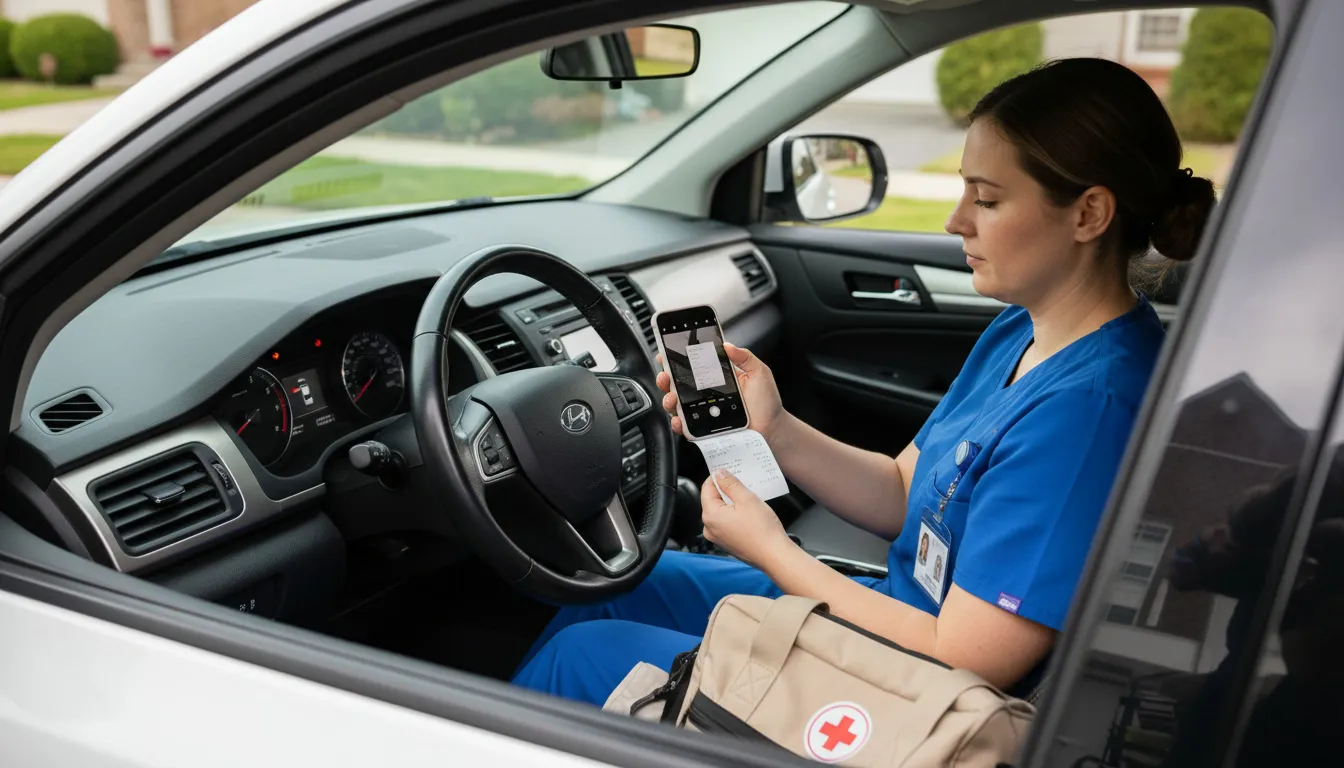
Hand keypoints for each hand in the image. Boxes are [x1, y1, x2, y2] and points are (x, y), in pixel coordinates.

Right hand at [656, 343, 786, 442]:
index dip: (676, 358)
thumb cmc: (766, 402)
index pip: (692, 365)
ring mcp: (703, 410)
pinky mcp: (703, 428)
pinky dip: (678, 423)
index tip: (666, 352)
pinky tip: (679, 419)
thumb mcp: (759, 373)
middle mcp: (706, 392)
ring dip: (668, 399)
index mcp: (716, 376)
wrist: (772, 428)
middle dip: (666, 377)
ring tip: (672, 397)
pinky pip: (685, 426)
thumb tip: (727, 345)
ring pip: (676, 404)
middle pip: (678, 383)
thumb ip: (745, 357)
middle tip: (666, 375)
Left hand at [699, 469, 793, 566]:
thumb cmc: (762, 531)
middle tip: (743, 483)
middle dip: (727, 490)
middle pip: (713, 500)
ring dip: (732, 502)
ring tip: (749, 498)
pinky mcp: (727, 542)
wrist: (774, 555)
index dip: (718, 477)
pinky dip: (735, 514)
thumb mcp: (747, 498)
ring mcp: (717, 537)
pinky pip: (727, 522)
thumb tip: (719, 474)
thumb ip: (730, 484)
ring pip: (721, 511)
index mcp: (710, 515)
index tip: (729, 471)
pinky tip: (749, 512)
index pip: (707, 488)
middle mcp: (709, 528)